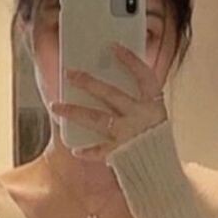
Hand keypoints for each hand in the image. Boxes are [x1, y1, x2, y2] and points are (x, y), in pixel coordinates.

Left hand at [50, 42, 166, 159]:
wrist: (163, 170)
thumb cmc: (156, 142)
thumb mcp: (155, 116)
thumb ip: (138, 102)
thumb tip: (113, 85)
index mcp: (153, 104)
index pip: (143, 76)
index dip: (130, 60)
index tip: (113, 47)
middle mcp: (140, 116)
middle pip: (111, 94)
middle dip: (88, 82)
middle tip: (69, 74)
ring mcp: (129, 134)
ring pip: (97, 119)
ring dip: (74, 111)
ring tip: (55, 106)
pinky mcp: (121, 153)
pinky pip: (101, 151)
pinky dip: (89, 151)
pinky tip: (75, 149)